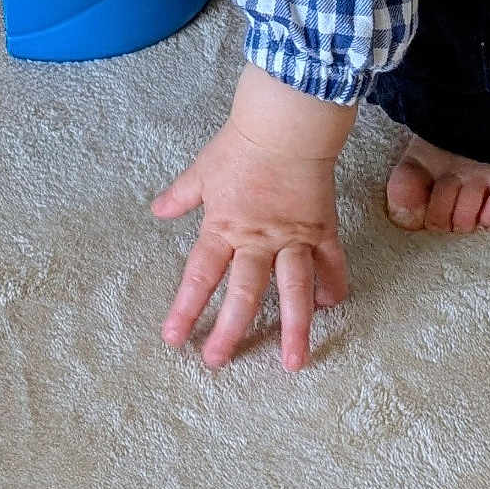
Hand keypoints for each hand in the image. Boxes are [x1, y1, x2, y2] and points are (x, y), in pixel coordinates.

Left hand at [153, 65, 354, 370]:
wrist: (285, 125)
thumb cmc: (240, 145)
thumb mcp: (203, 170)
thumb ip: (181, 195)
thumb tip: (157, 210)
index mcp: (224, 227)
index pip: (200, 276)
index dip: (186, 309)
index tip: (174, 338)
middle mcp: (258, 240)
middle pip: (243, 293)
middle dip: (231, 331)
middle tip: (219, 362)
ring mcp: (293, 238)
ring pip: (293, 290)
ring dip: (295, 327)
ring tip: (294, 362)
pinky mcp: (321, 229)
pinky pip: (330, 263)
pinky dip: (332, 284)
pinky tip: (331, 306)